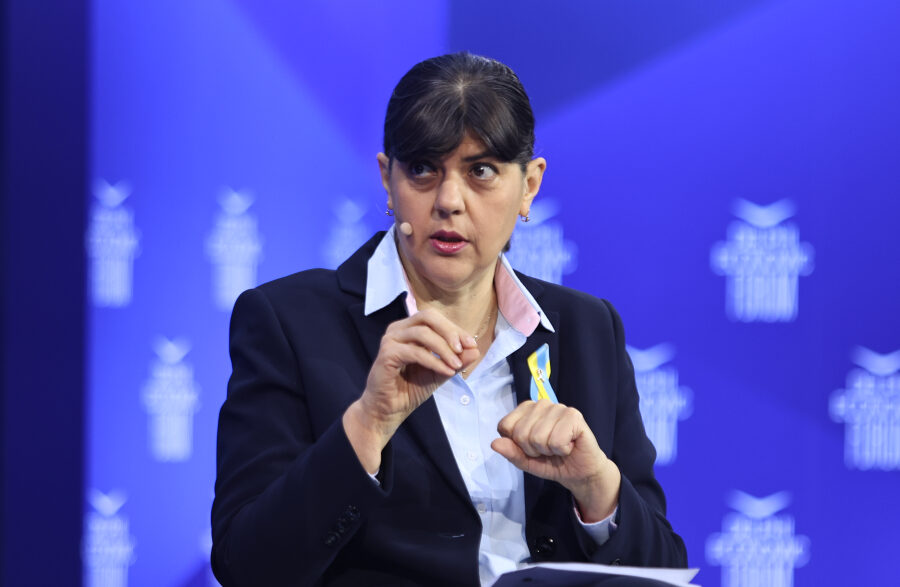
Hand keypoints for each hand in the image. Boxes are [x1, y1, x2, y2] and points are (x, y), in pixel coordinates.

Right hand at [343, 309, 479, 472]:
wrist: (387, 411)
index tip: (471, 344)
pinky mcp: (387, 354)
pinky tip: (446, 371)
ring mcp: (390, 340)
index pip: (434, 318)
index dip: (454, 329)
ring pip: (422, 333)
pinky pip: (415, 352)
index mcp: (408, 329)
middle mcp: (397, 330)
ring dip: (443, 348)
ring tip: (457, 364)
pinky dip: (434, 361)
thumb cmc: (410, 389)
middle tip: (464, 348)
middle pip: (427, 317)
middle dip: (449, 331)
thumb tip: (476, 350)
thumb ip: (456, 361)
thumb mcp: (439, 372)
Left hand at [491, 400, 620, 521]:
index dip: (517, 445)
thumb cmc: (552, 462)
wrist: (580, 472)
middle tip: (548, 450)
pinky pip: (556, 440)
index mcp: (525, 410)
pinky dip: (562, 450)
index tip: (532, 448)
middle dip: (533, 450)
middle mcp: (541, 404)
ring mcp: (558, 407)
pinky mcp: (574, 415)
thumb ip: (510, 452)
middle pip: (520, 433)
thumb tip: (494, 443)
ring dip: (549, 450)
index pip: (505, 426)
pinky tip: (569, 446)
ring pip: (538, 437)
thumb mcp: (525, 461)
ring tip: (559, 448)